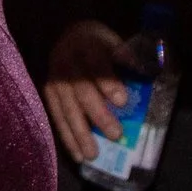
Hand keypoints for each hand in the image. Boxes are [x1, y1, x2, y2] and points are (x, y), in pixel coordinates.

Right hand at [41, 20, 129, 165]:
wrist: (67, 36)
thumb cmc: (98, 43)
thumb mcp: (114, 42)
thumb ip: (127, 58)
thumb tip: (143, 74)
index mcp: (87, 44)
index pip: (97, 64)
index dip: (108, 83)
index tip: (122, 101)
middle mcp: (66, 62)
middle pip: (81, 90)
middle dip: (98, 114)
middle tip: (116, 135)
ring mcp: (54, 80)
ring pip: (67, 108)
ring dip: (80, 133)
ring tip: (93, 154)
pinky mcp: (48, 94)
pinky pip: (57, 117)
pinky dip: (66, 137)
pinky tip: (77, 154)